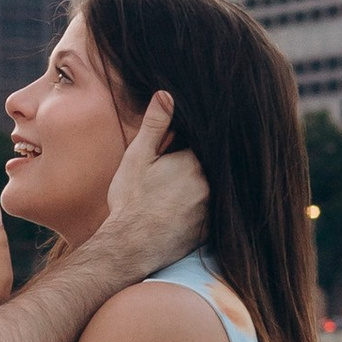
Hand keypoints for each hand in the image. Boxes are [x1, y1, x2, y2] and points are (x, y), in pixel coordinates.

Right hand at [92, 94, 207, 275]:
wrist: (129, 247)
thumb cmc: (130, 200)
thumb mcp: (138, 158)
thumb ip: (155, 125)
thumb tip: (166, 95)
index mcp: (193, 161)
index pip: (200, 144)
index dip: (185, 148)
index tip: (173, 153)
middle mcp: (209, 183)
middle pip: (207, 167)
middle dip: (191, 169)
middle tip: (169, 179)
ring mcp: (212, 208)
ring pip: (211, 190)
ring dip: (197, 190)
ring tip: (173, 197)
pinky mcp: (210, 230)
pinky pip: (211, 214)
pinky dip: (200, 210)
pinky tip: (180, 214)